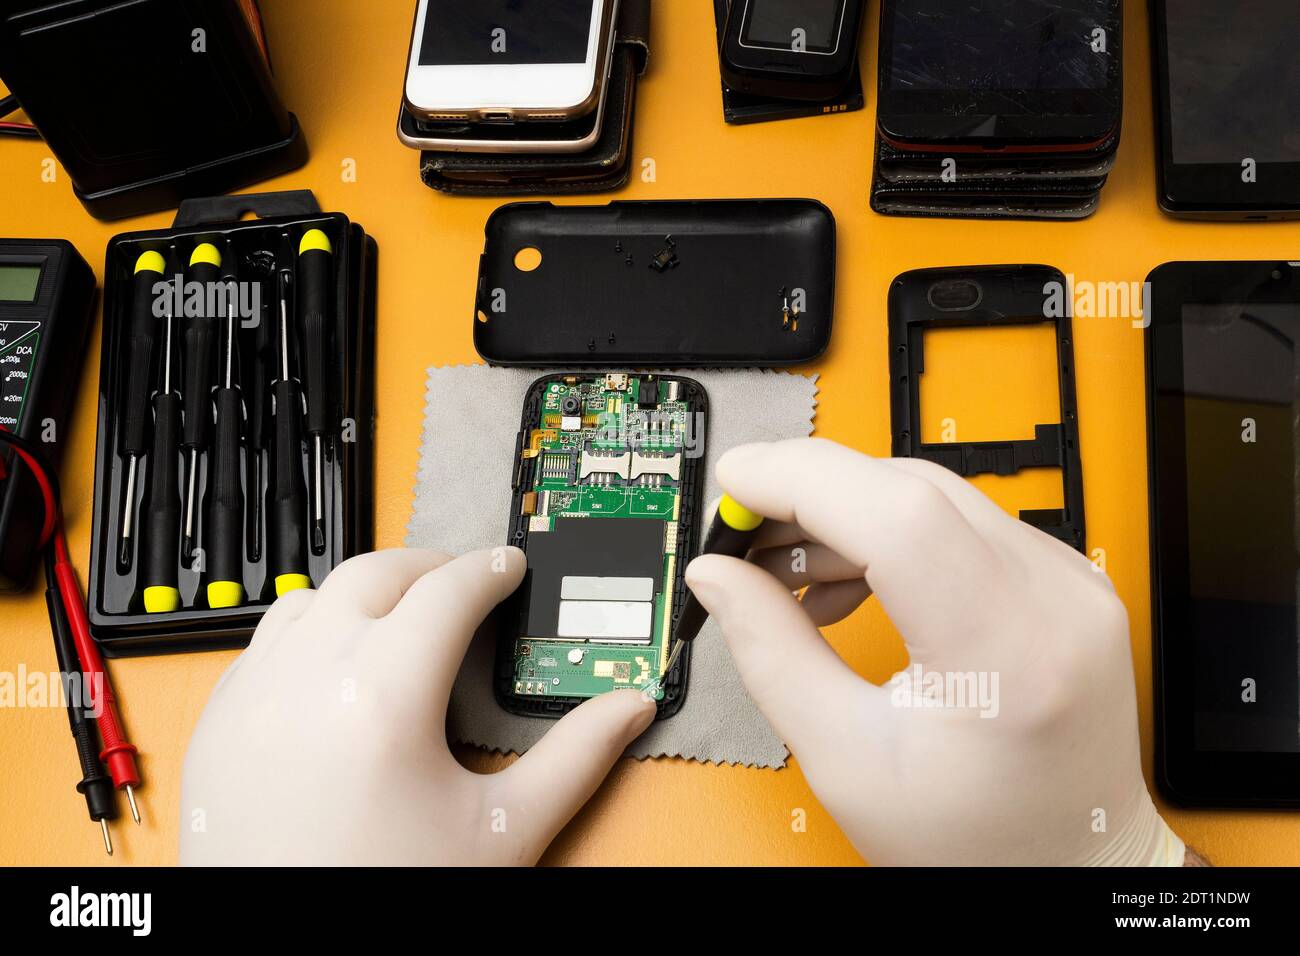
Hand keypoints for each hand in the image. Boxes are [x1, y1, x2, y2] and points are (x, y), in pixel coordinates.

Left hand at [180, 548, 655, 864]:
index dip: (488, 570)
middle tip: (466, 586)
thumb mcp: (501, 832)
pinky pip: (264, 643)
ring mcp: (251, 698)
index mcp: (382, 696)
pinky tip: (337, 671)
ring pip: (312, 598)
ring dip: (364, 594)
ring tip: (402, 622)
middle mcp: (306, 679)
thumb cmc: (383, 900)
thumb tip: (626, 708)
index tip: (508, 569)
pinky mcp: (217, 724)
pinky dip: (309, 634)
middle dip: (430, 568)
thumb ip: (574, 759)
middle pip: (376, 573)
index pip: (447, 590)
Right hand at [685, 438, 1182, 866]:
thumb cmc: (980, 839)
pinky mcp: (1060, 578)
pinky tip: (845, 580)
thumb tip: (720, 577)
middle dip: (809, 495)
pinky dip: (889, 535)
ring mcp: (1067, 581)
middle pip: (910, 490)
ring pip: (932, 495)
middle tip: (743, 534)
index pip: (897, 515)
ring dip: (845, 515)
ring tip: (786, 574)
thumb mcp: (849, 761)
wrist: (1072, 859)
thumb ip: (773, 655)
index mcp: (1008, 654)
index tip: (736, 483)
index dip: (801, 481)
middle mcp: (1055, 600)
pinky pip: (960, 521)